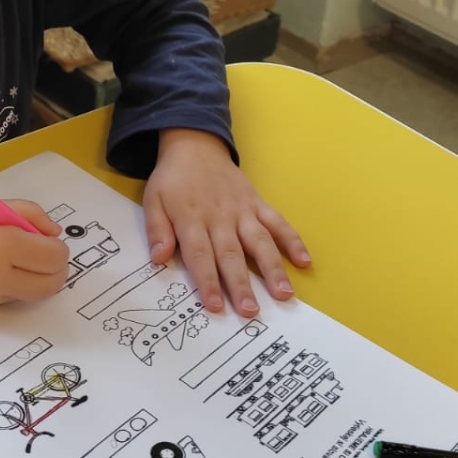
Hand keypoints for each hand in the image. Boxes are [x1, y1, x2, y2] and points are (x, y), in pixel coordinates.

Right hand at [0, 198, 68, 314]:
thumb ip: (29, 214)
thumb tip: (55, 234)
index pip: (52, 258)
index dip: (58, 250)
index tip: (51, 243)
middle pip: (49, 286)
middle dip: (55, 271)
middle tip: (45, 257)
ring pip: (27, 294)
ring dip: (27, 278)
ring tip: (4, 259)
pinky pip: (3, 300)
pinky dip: (2, 286)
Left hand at [142, 129, 310, 316]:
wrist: (196, 146)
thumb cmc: (173, 180)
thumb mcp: (153, 200)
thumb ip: (156, 229)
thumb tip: (158, 258)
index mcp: (192, 219)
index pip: (200, 255)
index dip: (208, 281)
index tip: (216, 306)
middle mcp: (220, 218)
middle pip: (231, 254)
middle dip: (242, 284)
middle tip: (251, 311)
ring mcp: (243, 211)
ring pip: (260, 242)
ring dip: (273, 268)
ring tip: (284, 294)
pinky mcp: (258, 204)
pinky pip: (278, 223)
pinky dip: (293, 240)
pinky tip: (304, 261)